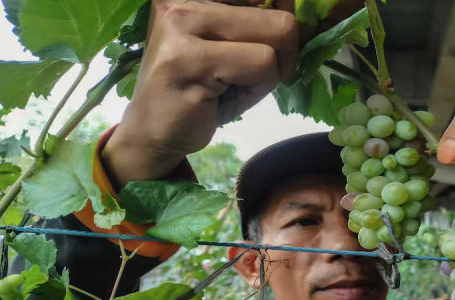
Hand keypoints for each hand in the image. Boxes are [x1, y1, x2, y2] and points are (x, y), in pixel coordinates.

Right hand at [103, 0, 298, 186]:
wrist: (154, 131)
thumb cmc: (201, 89)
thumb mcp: (235, 46)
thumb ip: (263, 22)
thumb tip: (300, 9)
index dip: (282, 13)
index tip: (273, 38)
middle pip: (279, 12)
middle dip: (286, 50)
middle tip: (261, 71)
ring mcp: (181, 24)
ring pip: (277, 34)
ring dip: (271, 71)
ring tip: (238, 83)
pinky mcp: (188, 59)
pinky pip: (262, 63)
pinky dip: (260, 86)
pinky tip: (228, 95)